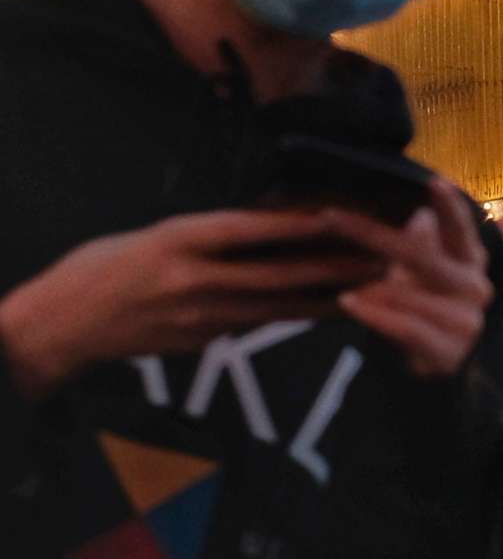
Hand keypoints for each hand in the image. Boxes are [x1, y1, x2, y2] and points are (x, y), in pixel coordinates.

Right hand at [0, 209, 385, 400]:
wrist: (64, 324)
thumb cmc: (107, 267)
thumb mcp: (154, 234)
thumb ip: (207, 234)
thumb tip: (267, 223)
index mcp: (178, 239)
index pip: (250, 229)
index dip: (299, 224)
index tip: (342, 216)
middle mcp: (193, 279)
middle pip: (277, 273)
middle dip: (333, 268)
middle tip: (381, 259)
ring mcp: (199, 316)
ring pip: (276, 306)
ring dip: (328, 297)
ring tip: (372, 288)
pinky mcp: (202, 342)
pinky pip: (256, 324)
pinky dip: (293, 315)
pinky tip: (328, 309)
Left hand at [330, 183, 494, 377]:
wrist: (440, 373)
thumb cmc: (426, 315)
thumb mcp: (421, 277)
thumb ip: (422, 246)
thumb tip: (418, 215)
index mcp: (471, 263)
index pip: (462, 230)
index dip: (450, 207)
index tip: (432, 182)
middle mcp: (476, 288)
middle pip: (425, 257)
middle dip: (375, 236)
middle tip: (332, 218)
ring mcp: (467, 322)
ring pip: (413, 295)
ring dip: (374, 287)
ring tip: (345, 282)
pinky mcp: (451, 352)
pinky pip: (408, 328)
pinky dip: (376, 315)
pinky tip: (350, 303)